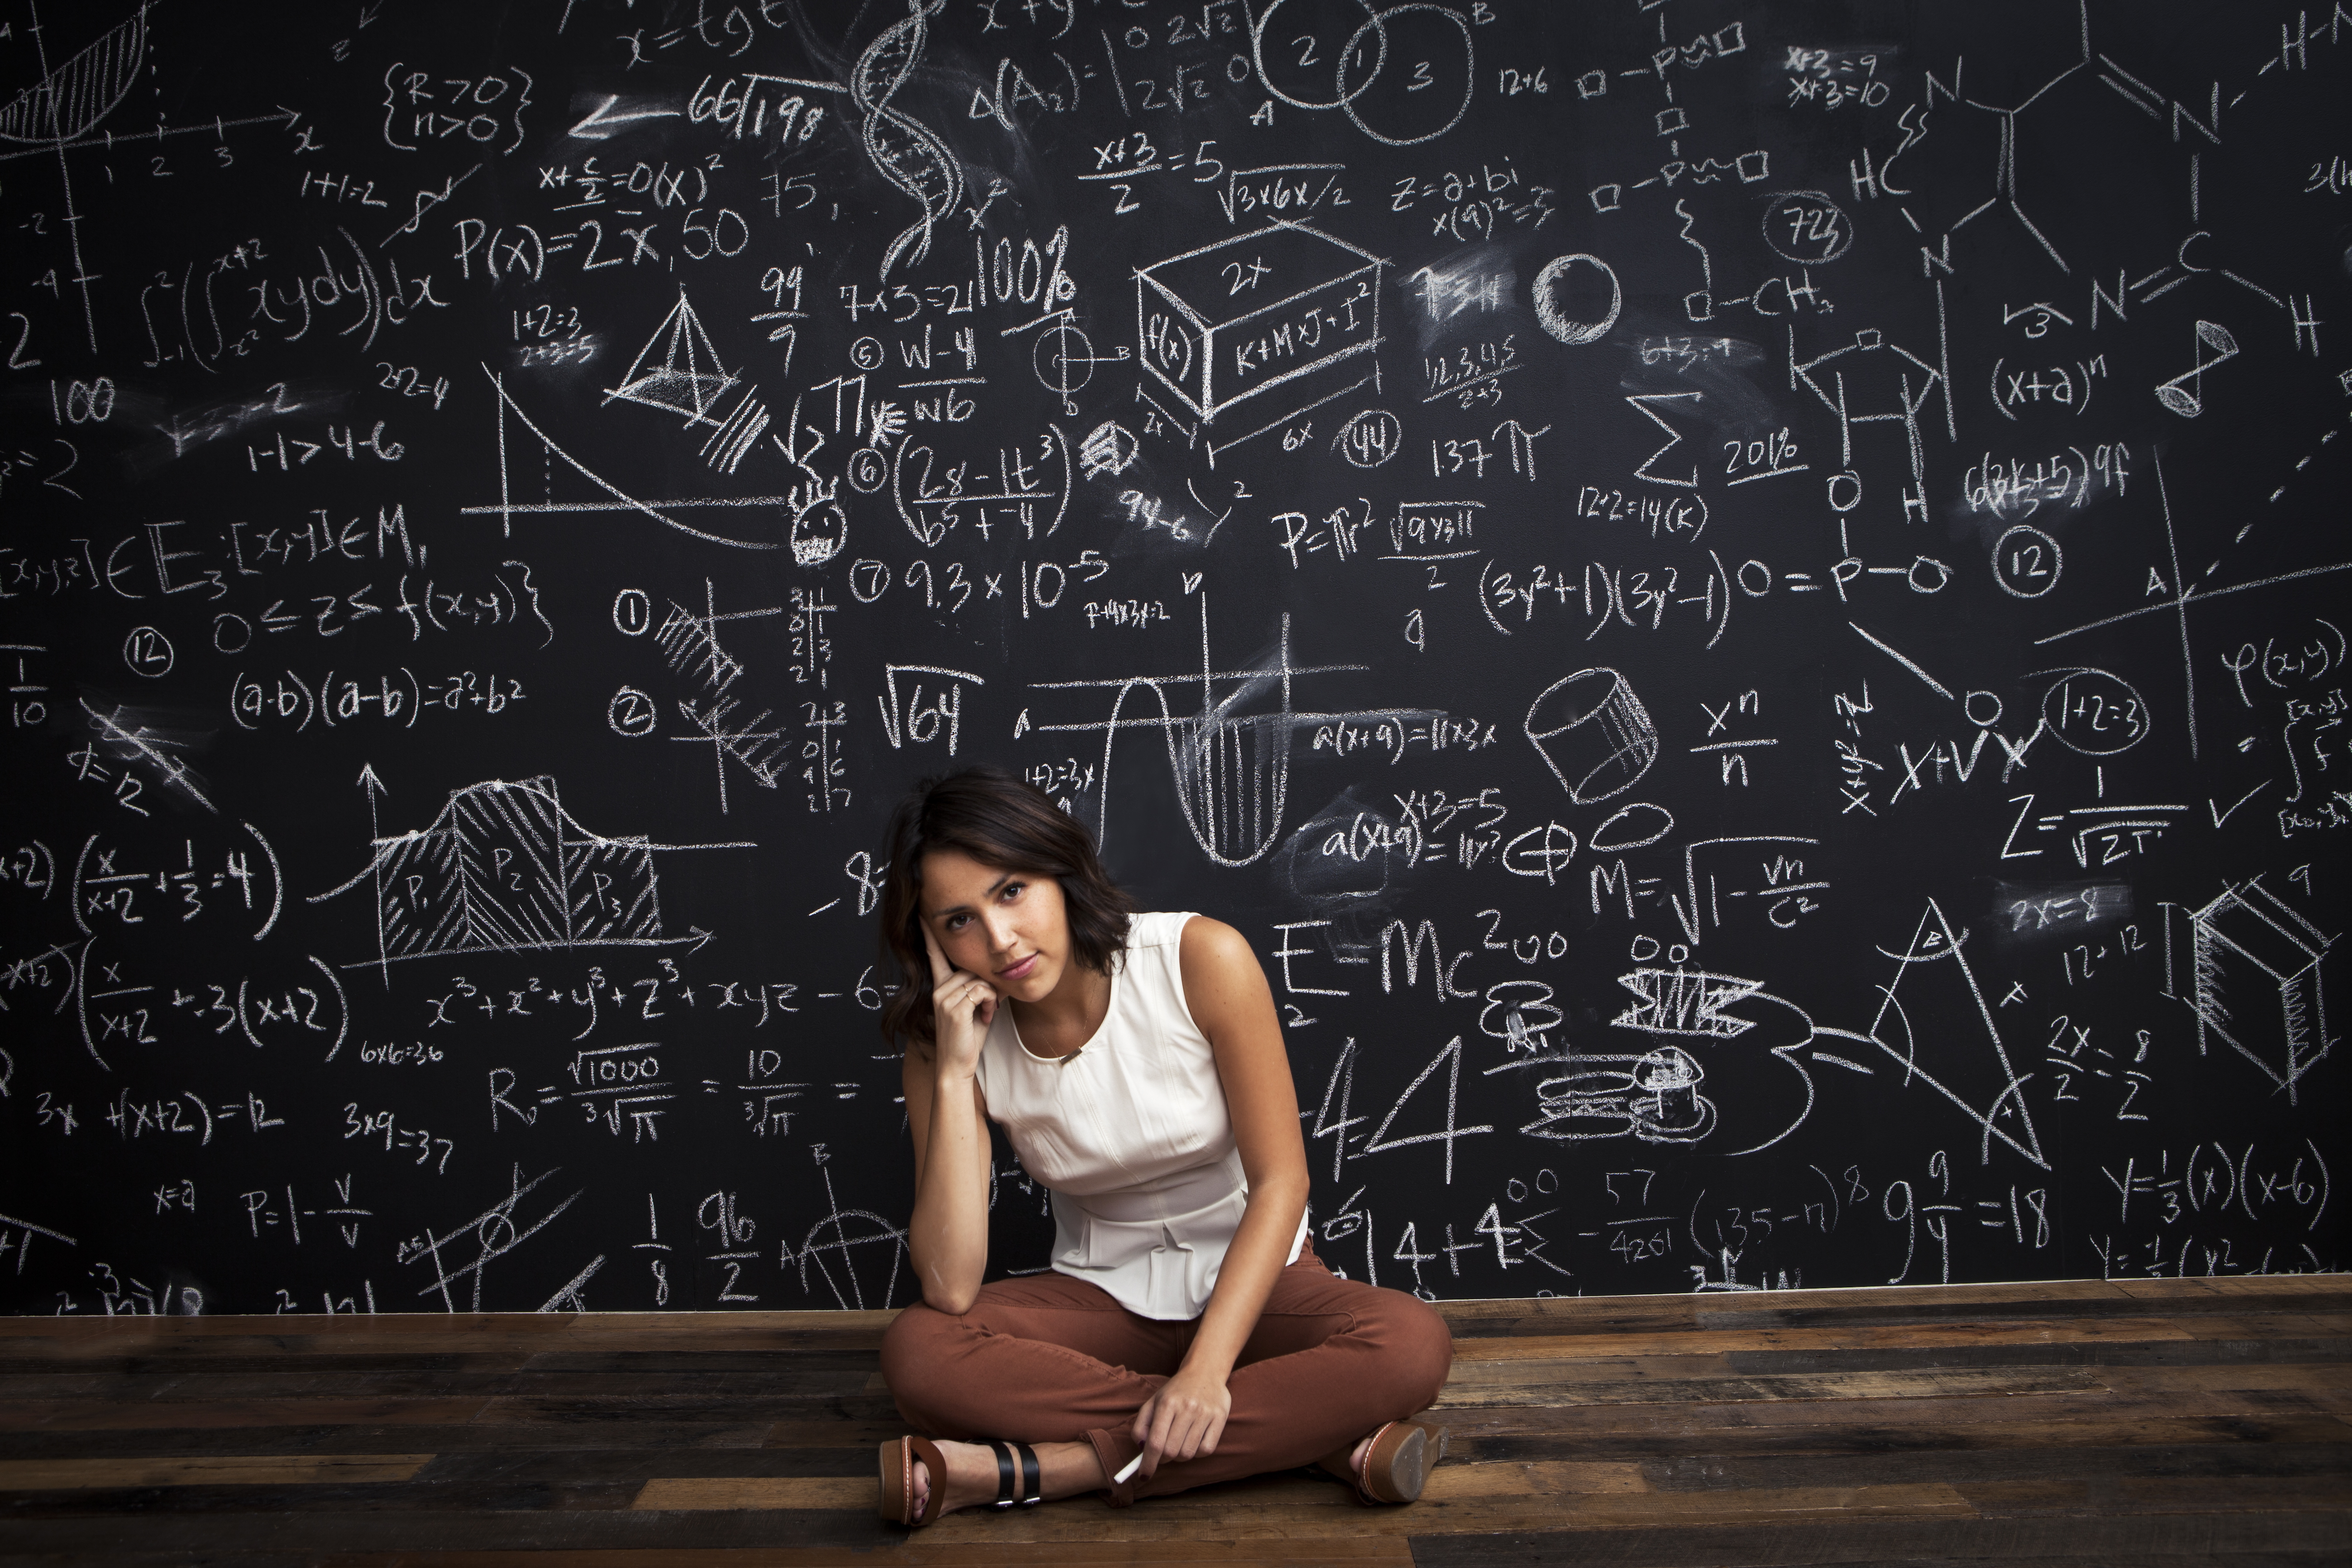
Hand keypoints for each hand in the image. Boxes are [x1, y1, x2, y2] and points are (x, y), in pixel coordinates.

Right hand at [924, 925, 996, 1076]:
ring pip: (979, 980)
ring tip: (987, 1013)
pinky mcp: (954, 1008)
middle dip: (987, 985)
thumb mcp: (974, 1009)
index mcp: (940, 988)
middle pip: (971, 968)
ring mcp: (944, 998)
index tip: (924, 917)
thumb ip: (978, 990)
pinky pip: (982, 991)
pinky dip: (991, 1003)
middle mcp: (939, 990)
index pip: (934, 956)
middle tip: (991, 1006)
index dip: (929, 936)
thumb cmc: (967, 1038)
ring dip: (991, 997)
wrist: (956, 1065)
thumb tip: (995, 977)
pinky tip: (987, 1017)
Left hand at [1129, 1363, 1230, 1479]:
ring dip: (1180, 1456)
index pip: (1155, 1442)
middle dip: (1163, 1458)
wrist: (1204, 1371)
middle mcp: (1187, 1407)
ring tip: (1179, 1442)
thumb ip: (1141, 1425)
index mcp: (1167, 1403)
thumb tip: (1141, 1448)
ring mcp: (1205, 1413)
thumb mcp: (1153, 1402)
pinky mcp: (1220, 1418)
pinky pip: (1206, 1450)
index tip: (1144, 1475)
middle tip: (1163, 1453)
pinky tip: (1193, 1441)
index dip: (1148, 1463)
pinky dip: (1197, 1452)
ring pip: (1188, 1453)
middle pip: (1171, 1451)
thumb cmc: (1175, 1391)